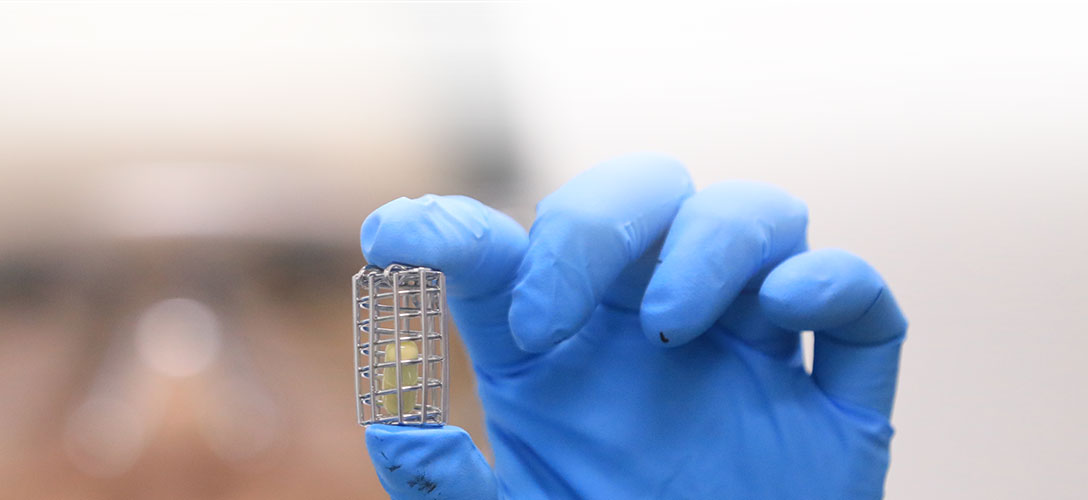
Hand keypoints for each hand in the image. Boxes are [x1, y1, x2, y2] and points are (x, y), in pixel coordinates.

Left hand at [360, 155, 906, 497]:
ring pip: (754, 218)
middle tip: (547, 315)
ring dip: (709, 242)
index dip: (448, 229)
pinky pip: (860, 305)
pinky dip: (832, 282)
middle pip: (636, 198)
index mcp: (554, 347)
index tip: (394, 235)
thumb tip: (395, 427)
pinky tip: (783, 305)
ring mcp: (748, 354)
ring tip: (670, 327)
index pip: (502, 251)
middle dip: (591, 225)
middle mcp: (646, 327)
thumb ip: (451, 489)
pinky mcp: (835, 405)